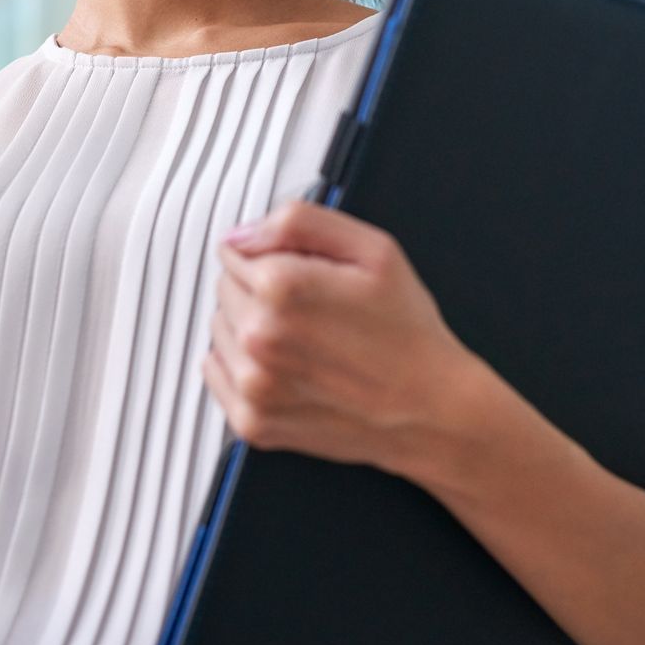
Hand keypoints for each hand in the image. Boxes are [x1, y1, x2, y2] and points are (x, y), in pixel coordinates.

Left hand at [201, 198, 473, 475]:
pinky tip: (285, 367)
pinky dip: (241, 365)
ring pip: (220, 328)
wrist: (430, 411)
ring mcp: (253, 385)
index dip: (273, 254)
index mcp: (282, 287)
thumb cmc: (407, 332)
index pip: (236, 248)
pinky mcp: (251, 423)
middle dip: (258, 288)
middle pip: (225, 287)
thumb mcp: (373, 250)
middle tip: (312, 307)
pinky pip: (215, 373)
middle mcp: (259, 338)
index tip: (305, 271)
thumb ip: (300, 222)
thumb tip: (243, 233)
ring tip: (303, 339)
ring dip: (248, 326)